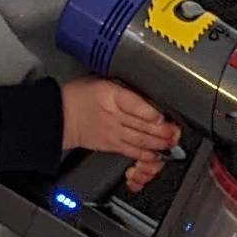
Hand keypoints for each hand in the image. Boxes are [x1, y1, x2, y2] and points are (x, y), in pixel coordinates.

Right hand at [61, 75, 179, 189]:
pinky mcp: (112, 145)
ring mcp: (114, 132)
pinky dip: (145, 154)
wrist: (61, 116)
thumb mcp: (101, 82)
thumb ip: (124, 87)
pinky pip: (131, 151)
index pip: (132, 103)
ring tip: (171, 142)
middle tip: (176, 131)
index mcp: (110, 95)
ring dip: (158, 142)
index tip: (161, 115)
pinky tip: (156, 154)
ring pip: (140, 139)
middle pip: (141, 124)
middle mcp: (114, 115)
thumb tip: (146, 90)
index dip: (148, 111)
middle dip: (162, 130)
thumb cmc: (80, 96)